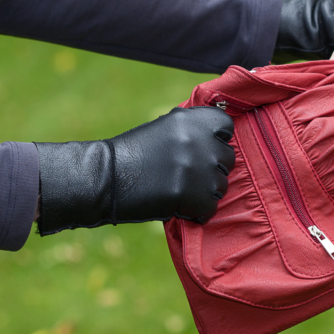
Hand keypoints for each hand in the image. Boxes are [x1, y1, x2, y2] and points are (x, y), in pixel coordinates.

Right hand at [35, 106, 234, 233]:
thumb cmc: (133, 154)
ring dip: (205, 192)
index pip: (227, 127)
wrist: (106, 178)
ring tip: (180, 191)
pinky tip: (178, 207)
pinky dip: (196, 213)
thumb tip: (220, 137)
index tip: (205, 148)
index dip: (218, 140)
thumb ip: (193, 130)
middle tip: (187, 175)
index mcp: (192, 119)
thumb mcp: (165, 128)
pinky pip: (210, 209)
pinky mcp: (193, 196)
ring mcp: (199, 170)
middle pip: (228, 159)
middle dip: (212, 169)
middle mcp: (200, 141)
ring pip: (221, 186)